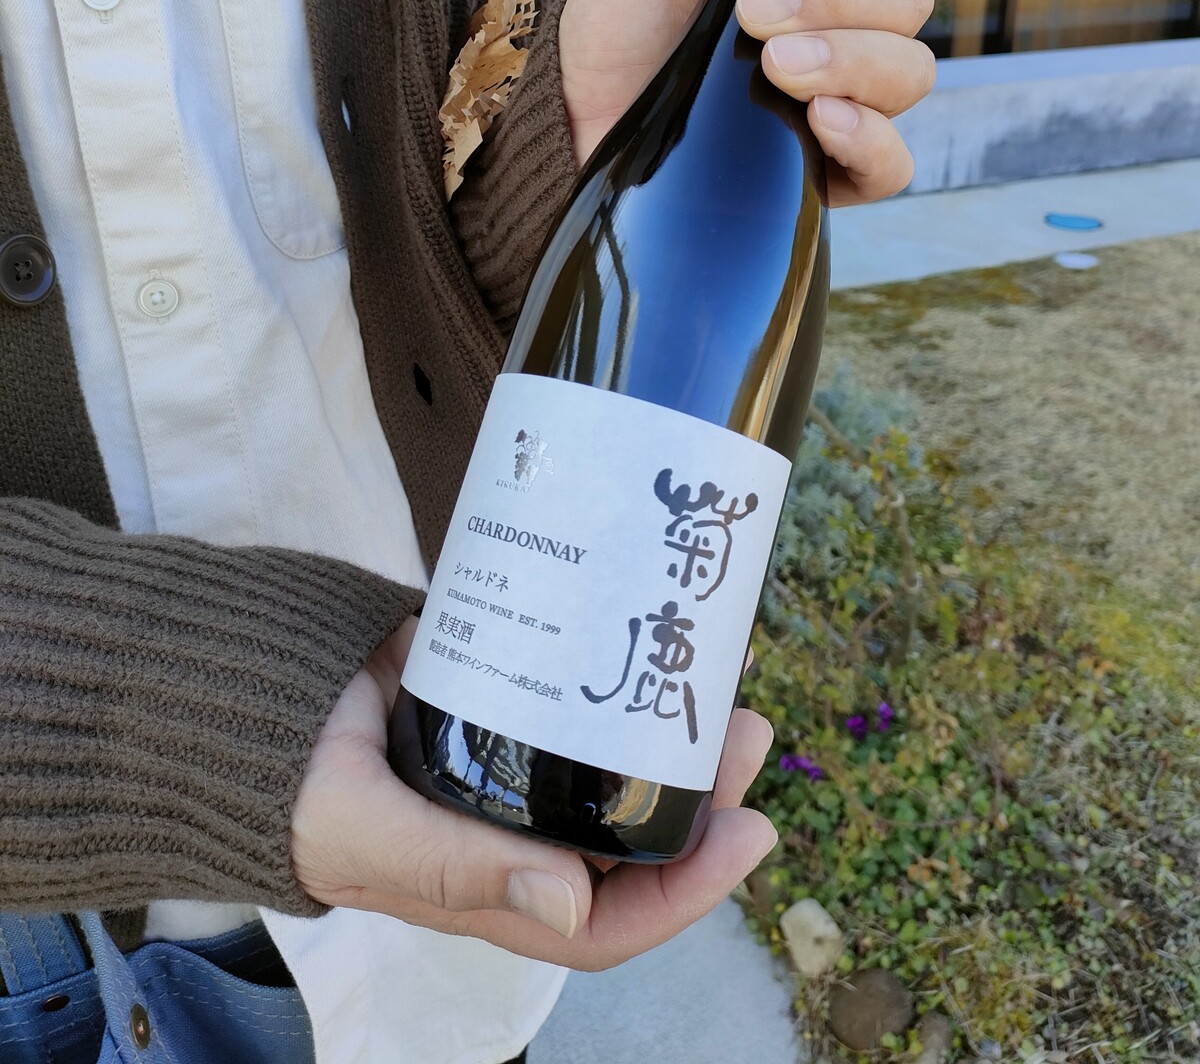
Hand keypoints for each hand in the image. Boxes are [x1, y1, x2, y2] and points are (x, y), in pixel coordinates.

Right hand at [291, 620, 776, 970]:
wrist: (259, 690)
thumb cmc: (298, 783)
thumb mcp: (366, 833)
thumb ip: (457, 869)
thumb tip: (574, 904)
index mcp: (492, 891)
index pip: (609, 920)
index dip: (687, 891)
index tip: (748, 830)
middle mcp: (517, 838)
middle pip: (630, 839)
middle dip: (700, 797)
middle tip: (744, 731)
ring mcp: (516, 771)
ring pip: (615, 770)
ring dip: (672, 736)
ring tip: (718, 681)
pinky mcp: (506, 705)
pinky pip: (581, 707)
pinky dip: (622, 685)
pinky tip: (650, 644)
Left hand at [558, 0, 934, 203]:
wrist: (579, 114)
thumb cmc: (622, 27)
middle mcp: (848, 33)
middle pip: (909, 0)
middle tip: (754, 14)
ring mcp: (844, 105)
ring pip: (909, 74)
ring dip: (851, 59)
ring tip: (774, 66)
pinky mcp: (823, 174)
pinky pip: (892, 166)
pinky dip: (871, 139)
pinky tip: (820, 119)